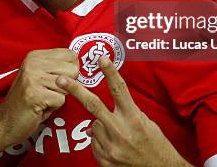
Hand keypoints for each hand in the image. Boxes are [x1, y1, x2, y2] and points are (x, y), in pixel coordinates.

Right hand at [0, 48, 78, 145]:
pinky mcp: (34, 94)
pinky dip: (54, 107)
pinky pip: (61, 100)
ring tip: (43, 99)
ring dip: (58, 97)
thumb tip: (80, 64)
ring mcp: (32, 78)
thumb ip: (57, 68)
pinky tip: (40, 106)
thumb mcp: (40, 76)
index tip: (57, 79)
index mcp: (35, 56)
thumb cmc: (27, 100)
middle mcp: (33, 63)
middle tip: (48, 91)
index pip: (71, 55)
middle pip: (73, 70)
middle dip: (66, 85)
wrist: (5, 122)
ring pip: (68, 86)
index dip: (70, 71)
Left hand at [57, 57, 188, 166]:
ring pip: (93, 125)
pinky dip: (101, 141)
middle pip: (93, 104)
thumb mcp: (146, 123)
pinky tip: (115, 147)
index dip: (110, 72)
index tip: (101, 58)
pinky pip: (94, 142)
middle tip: (61, 80)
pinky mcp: (105, 159)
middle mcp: (120, 130)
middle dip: (75, 90)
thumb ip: (127, 112)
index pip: (119, 90)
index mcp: (133, 117)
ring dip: (101, 127)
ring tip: (118, 136)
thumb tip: (109, 106)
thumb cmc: (156, 146)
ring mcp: (111, 146)